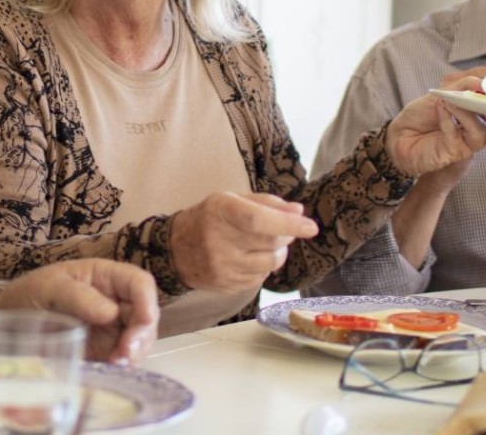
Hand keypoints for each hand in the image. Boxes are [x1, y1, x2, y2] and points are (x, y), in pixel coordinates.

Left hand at [0, 259, 159, 364]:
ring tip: (115, 363)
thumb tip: (111, 312)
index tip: (143, 321)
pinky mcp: (105, 350)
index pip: (139, 283)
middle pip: (146, 315)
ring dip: (134, 354)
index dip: (147, 301)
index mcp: (105, 277)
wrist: (10, 320)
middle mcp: (115, 301)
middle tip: (124, 354)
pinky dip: (122, 366)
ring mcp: (112, 327)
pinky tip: (109, 369)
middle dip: (141, 336)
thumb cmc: (29, 294)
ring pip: (140, 340)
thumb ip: (79, 297)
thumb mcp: (49, 288)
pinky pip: (123, 358)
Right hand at [167, 192, 318, 291]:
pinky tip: (252, 257)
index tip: (311, 227)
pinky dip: (264, 267)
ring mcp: (221, 266)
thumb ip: (266, 203)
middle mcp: (218, 240)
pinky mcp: (225, 285)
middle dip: (287, 235)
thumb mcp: (232, 199)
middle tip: (284, 229)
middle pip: (270, 242)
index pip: (258, 220)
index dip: (287, 224)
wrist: (175, 249)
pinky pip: (260, 278)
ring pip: (269, 263)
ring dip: (278, 252)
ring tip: (267, 243)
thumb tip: (299, 212)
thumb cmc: (209, 218)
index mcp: (220, 211)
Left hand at [385, 71, 485, 177]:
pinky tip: (440, 108)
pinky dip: (449, 120)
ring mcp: (469, 140)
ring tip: (451, 101)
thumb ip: (465, 84)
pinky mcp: (455, 151)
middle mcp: (480, 124)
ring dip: (467, 112)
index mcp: (482, 108)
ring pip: (483, 131)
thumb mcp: (444, 90)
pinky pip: (458, 136)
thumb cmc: (423, 113)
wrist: (400, 135)